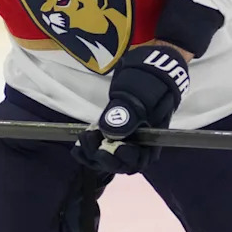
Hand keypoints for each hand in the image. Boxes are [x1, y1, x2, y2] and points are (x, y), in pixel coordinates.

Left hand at [72, 45, 188, 174]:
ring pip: (109, 158)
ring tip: (82, 141)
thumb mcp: (139, 94)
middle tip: (90, 141)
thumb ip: (126, 113)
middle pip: (122, 163)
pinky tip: (78, 146)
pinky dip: (89, 151)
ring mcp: (125, 140)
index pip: (139, 159)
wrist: (146, 68)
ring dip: (94, 154)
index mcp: (152, 138)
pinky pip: (100, 149)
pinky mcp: (112, 135)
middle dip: (104, 157)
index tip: (112, 148)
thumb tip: (109, 131)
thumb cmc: (149, 80)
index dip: (125, 158)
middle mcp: (139, 144)